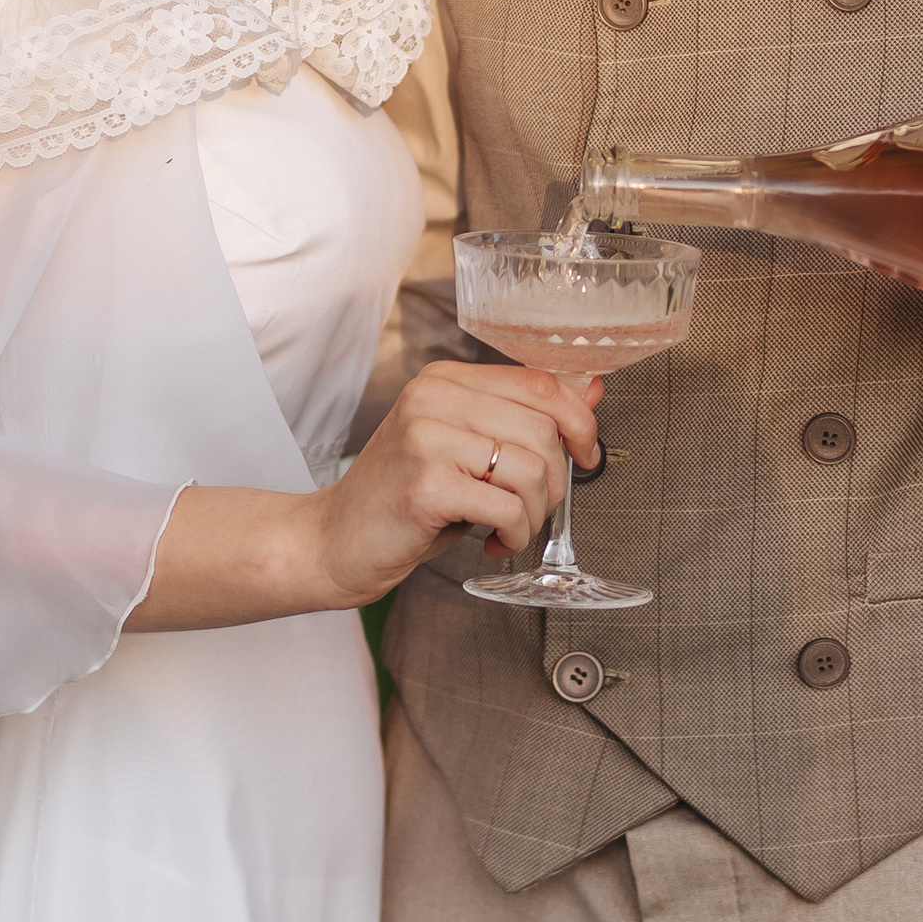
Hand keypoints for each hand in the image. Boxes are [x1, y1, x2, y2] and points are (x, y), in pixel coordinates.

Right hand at [310, 356, 604, 607]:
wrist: (332, 541)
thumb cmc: (402, 499)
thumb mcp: (466, 448)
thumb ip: (521, 418)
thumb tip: (590, 390)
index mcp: (445, 380)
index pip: (539, 382)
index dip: (579, 421)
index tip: (587, 455)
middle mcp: (434, 397)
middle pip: (542, 427)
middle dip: (555, 481)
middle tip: (533, 509)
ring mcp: (426, 437)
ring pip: (530, 468)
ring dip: (535, 513)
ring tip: (511, 528)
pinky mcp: (426, 484)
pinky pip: (507, 506)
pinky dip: (515, 533)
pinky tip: (495, 541)